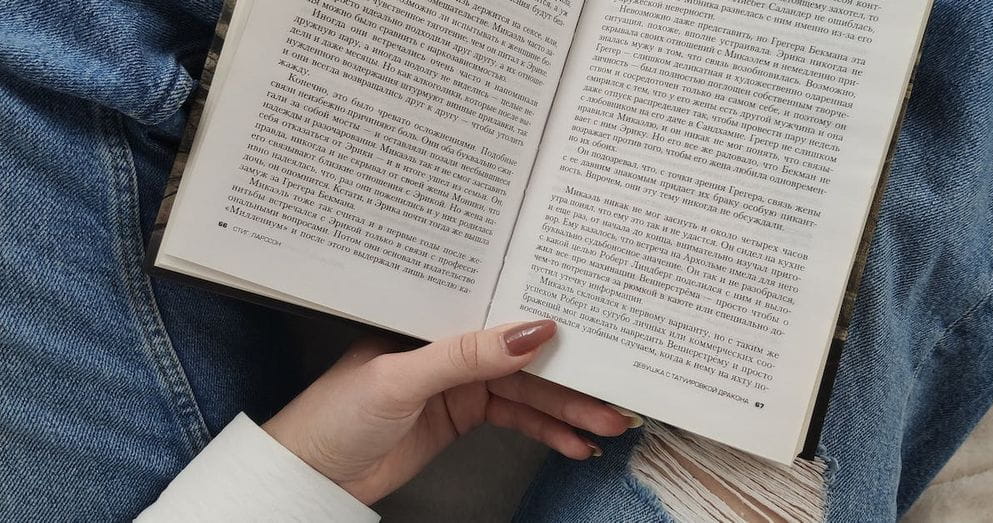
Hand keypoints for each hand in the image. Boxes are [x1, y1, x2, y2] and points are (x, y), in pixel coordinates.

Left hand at [263, 320, 642, 504]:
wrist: (312, 471)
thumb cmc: (337, 412)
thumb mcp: (401, 377)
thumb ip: (465, 355)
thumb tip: (532, 330)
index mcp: (436, 320)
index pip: (502, 315)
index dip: (549, 325)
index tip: (595, 337)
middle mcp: (453, 346)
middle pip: (524, 359)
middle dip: (570, 380)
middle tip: (614, 397)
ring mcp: (461, 383)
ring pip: (527, 393)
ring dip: (567, 411)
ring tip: (607, 426)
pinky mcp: (463, 416)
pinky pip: (515, 420)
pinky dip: (545, 432)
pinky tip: (573, 443)